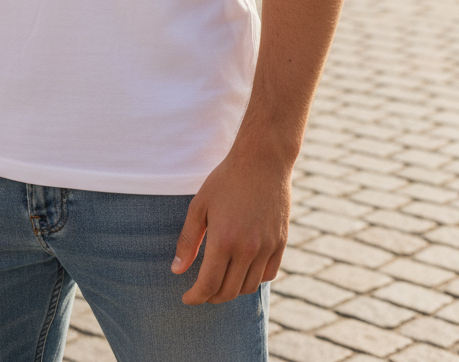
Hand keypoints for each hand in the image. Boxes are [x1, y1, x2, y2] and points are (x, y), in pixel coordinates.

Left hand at [171, 144, 290, 303]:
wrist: (263, 159)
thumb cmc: (226, 179)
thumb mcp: (200, 205)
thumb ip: (188, 240)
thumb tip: (177, 271)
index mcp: (224, 240)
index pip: (208, 285)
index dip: (196, 297)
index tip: (188, 298)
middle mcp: (248, 249)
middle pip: (229, 292)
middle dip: (212, 297)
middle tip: (202, 292)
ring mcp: (267, 247)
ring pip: (249, 287)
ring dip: (233, 290)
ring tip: (221, 280)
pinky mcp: (281, 242)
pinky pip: (268, 274)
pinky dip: (254, 279)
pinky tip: (243, 270)